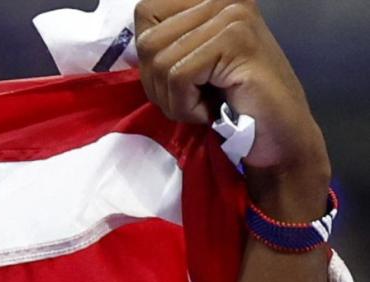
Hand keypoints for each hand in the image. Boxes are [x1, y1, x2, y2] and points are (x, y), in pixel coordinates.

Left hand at [135, 0, 330, 216]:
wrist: (277, 136)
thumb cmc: (230, 104)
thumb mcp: (187, 63)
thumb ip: (164, 42)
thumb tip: (136, 36)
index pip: (145, 12)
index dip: (149, 58)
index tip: (179, 79)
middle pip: (148, 41)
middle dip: (158, 83)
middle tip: (192, 99)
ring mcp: (233, 15)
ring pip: (160, 60)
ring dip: (173, 98)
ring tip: (205, 105)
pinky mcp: (236, 40)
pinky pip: (178, 76)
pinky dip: (187, 106)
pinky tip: (212, 110)